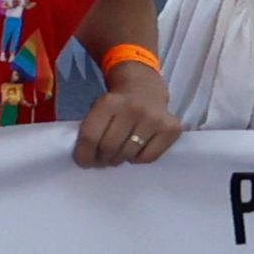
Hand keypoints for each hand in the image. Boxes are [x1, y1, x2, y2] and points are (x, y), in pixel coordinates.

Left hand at [75, 56, 181, 170]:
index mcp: (108, 102)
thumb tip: (87, 159)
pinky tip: (134, 150)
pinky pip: (148, 157)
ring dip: (118, 160)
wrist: (145, 90)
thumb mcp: (98, 108)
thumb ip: (92, 129)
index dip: (84, 154)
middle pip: (109, 147)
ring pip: (128, 154)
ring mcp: (154, 119)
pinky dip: (137, 159)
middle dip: (101, 159)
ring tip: (116, 155)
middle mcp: (133, 109)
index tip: (82, 162)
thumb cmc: (117, 104)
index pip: (91, 136)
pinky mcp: (171, 129)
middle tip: (100, 160)